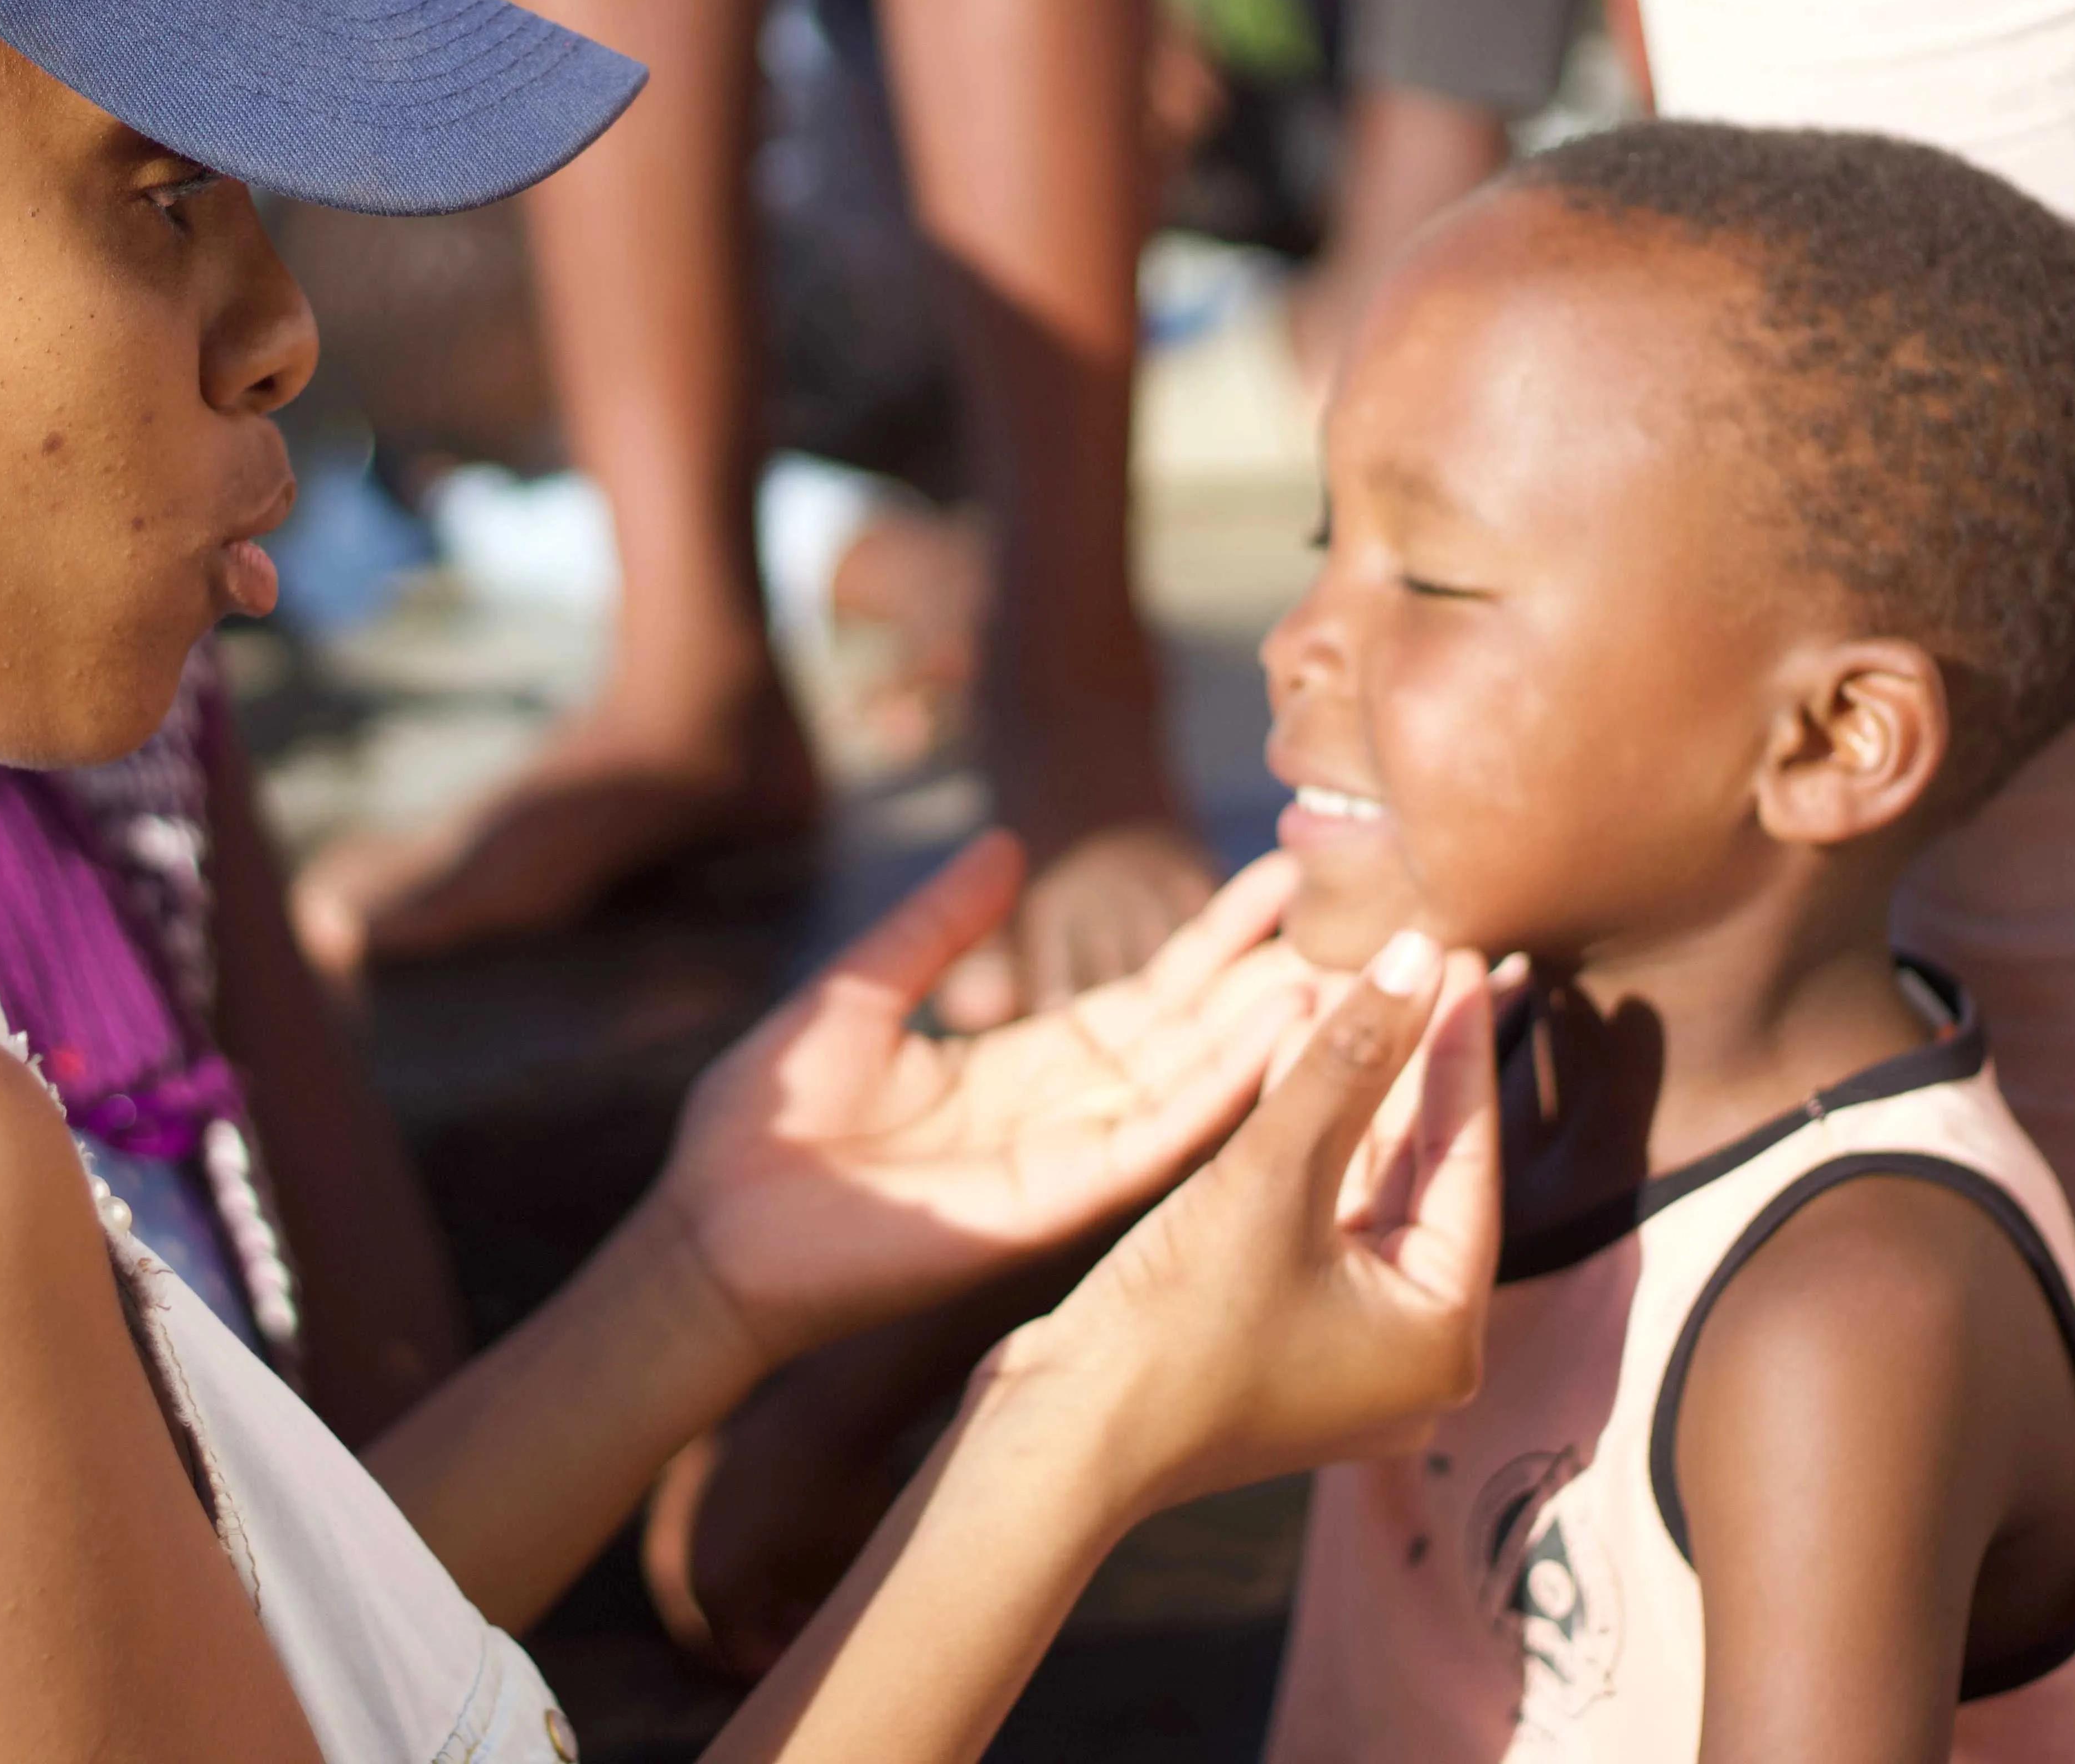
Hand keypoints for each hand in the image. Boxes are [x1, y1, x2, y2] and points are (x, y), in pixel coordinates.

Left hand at [651, 833, 1317, 1370]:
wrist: (711, 1230)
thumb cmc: (765, 1122)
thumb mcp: (859, 992)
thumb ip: (937, 926)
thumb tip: (1007, 844)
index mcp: (1018, 1064)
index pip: (1145, 995)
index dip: (1212, 939)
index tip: (1281, 879)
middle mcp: (1057, 1113)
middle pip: (1189, 1037)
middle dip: (1269, 981)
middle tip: (1363, 921)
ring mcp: (1058, 1163)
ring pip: (1189, 1089)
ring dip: (1266, 1034)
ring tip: (1345, 971)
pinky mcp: (1044, 1206)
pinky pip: (1147, 1145)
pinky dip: (1214, 1095)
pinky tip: (1274, 1046)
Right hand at [991, 929, 1499, 1522]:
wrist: (1058, 1439)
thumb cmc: (1173, 1325)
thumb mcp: (1269, 1176)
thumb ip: (1348, 1061)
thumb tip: (1416, 953)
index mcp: (1443, 1339)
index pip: (1468, 1163)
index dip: (1461, 1048)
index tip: (1468, 954)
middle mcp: (1411, 1355)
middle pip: (1424, 1178)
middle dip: (1416, 1067)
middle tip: (1429, 960)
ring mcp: (1344, 1355)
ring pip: (1366, 1195)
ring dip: (1360, 1097)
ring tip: (1364, 990)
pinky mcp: (1279, 1340)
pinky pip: (1317, 1222)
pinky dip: (1311, 1147)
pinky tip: (1303, 1065)